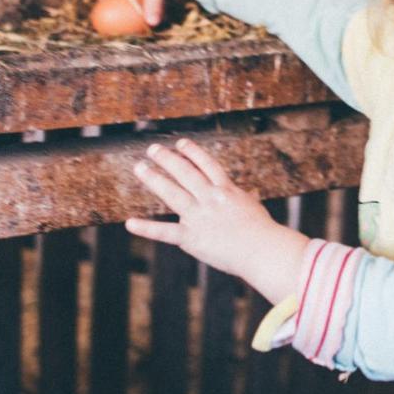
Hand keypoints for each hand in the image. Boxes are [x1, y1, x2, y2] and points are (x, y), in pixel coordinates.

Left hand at [127, 138, 307, 302]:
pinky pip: (165, 232)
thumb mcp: (253, 206)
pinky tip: (130, 223)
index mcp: (226, 190)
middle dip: (167, 159)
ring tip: (140, 167)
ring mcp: (199, 216)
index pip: (206, 164)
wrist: (263, 250)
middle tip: (152, 149)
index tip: (181, 143)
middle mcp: (210, 198)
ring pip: (172, 192)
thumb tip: (247, 192)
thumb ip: (243, 198)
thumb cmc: (263, 231)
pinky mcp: (192, 238)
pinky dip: (147, 228)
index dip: (192, 152)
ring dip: (154, 178)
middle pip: (185, 172)